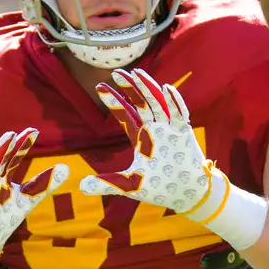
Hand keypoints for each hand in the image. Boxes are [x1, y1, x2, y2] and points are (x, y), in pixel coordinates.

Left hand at [79, 69, 268, 250]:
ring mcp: (171, 130)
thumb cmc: (161, 189)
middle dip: (130, 87)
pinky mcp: (185, 134)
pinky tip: (166, 88)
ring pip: (159, 103)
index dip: (114, 101)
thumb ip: (107, 184)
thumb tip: (81, 187)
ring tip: (138, 73)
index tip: (99, 86)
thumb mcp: (130, 186)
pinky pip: (180, 114)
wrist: (187, 196)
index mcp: (142, 138)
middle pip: (142, 103)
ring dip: (149, 88)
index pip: (126, 115)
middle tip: (116, 72)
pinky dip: (174, 102)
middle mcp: (156, 129)